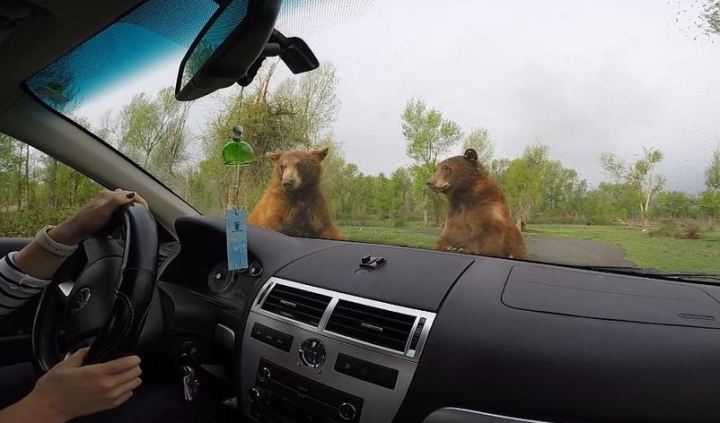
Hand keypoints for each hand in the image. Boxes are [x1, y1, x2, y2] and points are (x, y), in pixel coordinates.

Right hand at [25, 348, 141, 421]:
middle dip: (134, 366)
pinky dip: (127, 389)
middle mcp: (106, 386)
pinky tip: (120, 384)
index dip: (133, 358)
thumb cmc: (55, 387)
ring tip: (125, 373)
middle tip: (129, 363)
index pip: (127, 363)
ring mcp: (108, 397)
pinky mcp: (107, 406)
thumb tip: (92, 347)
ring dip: (132, 377)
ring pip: (134, 385)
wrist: (48, 407)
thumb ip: (82, 353)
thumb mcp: (66, 364)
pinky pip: (127, 396)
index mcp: (98, 373)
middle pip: (134, 373)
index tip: (133, 356)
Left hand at [50, 189, 147, 244]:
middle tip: (144, 213)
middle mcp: (108, 197)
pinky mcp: (104, 210)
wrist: (74, 230)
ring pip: (124, 202)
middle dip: (138, 204)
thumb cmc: (87, 221)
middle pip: (129, 197)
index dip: (141, 201)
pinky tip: (125, 218)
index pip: (131, 194)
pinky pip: (119, 207)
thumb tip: (132, 195)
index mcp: (109, 195)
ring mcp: (106, 203)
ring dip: (132, 207)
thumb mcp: (104, 210)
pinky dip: (125, 211)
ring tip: (137, 215)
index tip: (146, 210)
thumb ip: (118, 200)